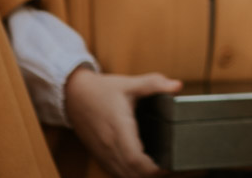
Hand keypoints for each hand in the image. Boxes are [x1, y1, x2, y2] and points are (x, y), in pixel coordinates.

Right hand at [64, 67, 180, 177]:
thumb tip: (177, 86)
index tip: (167, 166)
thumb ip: (154, 84)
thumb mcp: (130, 83)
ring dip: (139, 175)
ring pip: (122, 175)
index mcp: (119, 128)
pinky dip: (128, 174)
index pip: (135, 159)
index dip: (152, 169)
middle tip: (167, 167)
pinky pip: (114, 171)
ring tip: (156, 168)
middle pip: (130, 172)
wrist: (73, 95)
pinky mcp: (98, 155)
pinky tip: (139, 168)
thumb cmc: (103, 90)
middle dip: (150, 175)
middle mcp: (108, 145)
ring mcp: (102, 152)